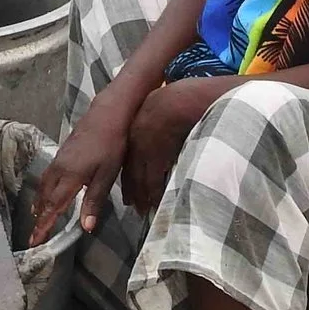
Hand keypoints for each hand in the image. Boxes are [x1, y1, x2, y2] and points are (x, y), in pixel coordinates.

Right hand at [27, 101, 137, 242]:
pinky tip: (49, 190)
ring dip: (39, 202)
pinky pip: (47, 176)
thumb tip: (86, 227)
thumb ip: (94, 201)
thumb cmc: (112, 145)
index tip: (35, 240)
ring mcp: (59, 159)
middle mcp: (59, 169)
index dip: (44, 225)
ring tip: (37, 215)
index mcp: (70, 177)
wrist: (107, 115)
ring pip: (43, 185)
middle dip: (39, 217)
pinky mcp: (62, 153)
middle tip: (35, 233)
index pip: (53, 207)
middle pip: (44, 197)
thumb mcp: (106, 176)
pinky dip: (44, 189)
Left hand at [121, 80, 222, 213]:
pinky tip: (155, 202)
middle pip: (131, 172)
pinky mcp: (157, 157)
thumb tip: (164, 133)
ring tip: (143, 210)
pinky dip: (153, 193)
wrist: (181, 100)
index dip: (128, 176)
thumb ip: (158, 122)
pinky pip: (153, 180)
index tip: (128, 189)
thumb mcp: (161, 107)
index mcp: (135, 129)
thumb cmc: (176, 99)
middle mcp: (135, 142)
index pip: (128, 159)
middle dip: (132, 190)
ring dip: (142, 196)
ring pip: (140, 179)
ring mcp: (145, 150)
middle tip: (132, 205)